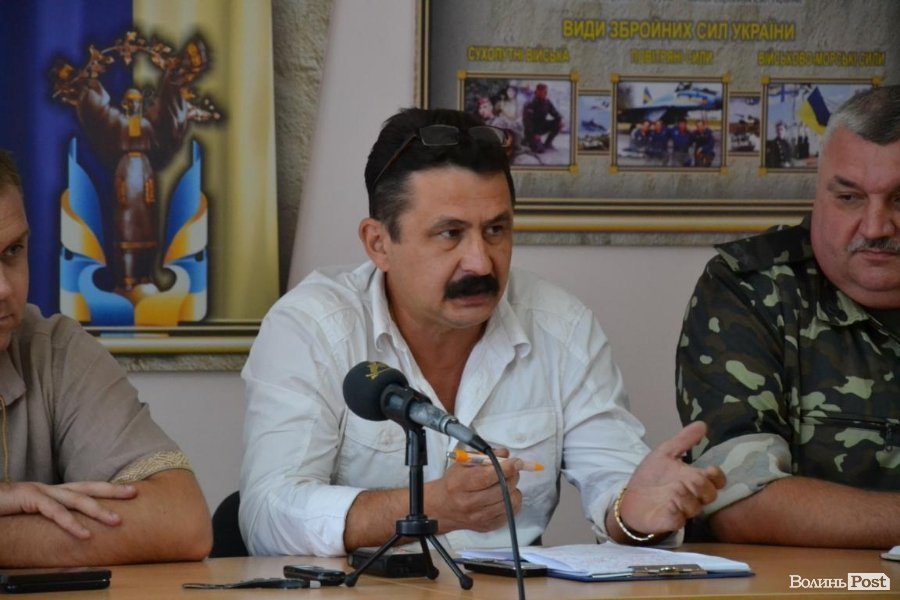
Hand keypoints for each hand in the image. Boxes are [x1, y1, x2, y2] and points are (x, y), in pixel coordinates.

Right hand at [0, 481, 137, 538]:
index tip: (128, 491)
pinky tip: (85, 534)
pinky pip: (54, 512)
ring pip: (76, 499)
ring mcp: (40, 491)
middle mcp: (50, 489)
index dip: (107, 489)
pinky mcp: (28, 498)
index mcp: (53, 493)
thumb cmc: (5, 511)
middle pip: (87, 487)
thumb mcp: (32, 516)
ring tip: (117, 520)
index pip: (85, 489)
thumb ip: (51, 518)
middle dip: (112, 490)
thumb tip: (75, 529)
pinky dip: (71, 523)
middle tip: (135, 492)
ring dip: (98, 510)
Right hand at [426, 448, 522, 532]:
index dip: (505, 468)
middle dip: (512, 476)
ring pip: (509, 502)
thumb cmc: (454, 483)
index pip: (487, 477)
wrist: (442, 508)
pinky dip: (512, 502)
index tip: (515, 462)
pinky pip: (511, 513)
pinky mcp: (488, 526)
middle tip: (512, 470)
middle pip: (501, 490)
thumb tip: (505, 454)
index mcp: (460, 484)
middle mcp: (469, 503)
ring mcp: (479, 517)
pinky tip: (504, 496)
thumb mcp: (463, 464)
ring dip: (513, 489)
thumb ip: (484, 456)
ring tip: (506, 484)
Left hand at [617, 422, 724, 536]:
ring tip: (674, 490)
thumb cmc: (651, 477)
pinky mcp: (669, 521)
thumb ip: (683, 440)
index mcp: (692, 478)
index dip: (718, 477)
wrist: (630, 497)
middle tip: (688, 480)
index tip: (710, 469)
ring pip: (695, 507)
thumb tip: (703, 424)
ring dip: (686, 497)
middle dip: (702, 486)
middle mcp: (691, 496)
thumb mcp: (665, 453)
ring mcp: (681, 510)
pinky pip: (678, 520)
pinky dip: (675, 513)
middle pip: (710, 494)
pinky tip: (667, 505)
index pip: (717, 481)